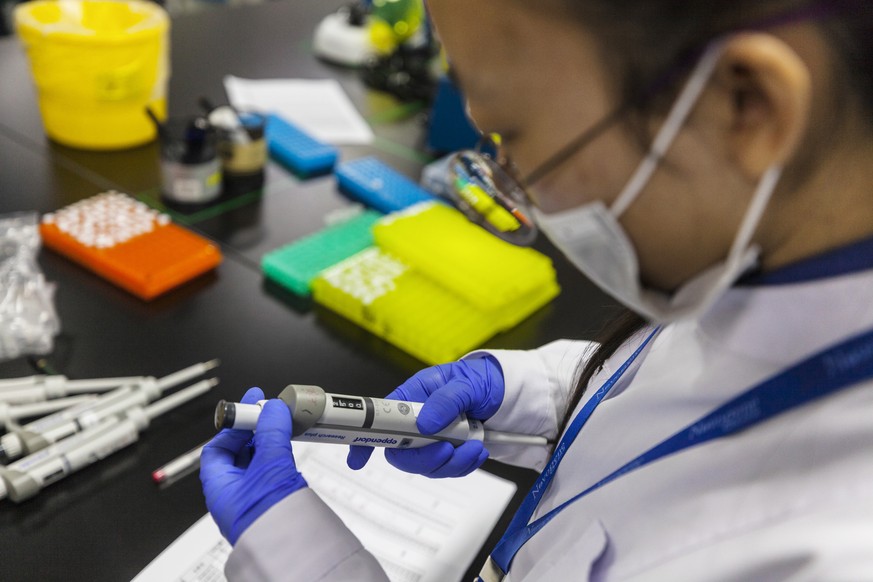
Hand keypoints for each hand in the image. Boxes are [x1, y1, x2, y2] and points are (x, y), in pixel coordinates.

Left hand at [200, 387, 306, 544]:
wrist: (293, 550)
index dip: (234, 424)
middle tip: (269, 411)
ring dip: (268, 441)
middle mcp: (232, 494)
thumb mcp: (269, 465)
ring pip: (256, 462)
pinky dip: (278, 456)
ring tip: (281, 425)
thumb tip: (272, 408)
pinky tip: (289, 446)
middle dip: (253, 430)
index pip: (218, 446)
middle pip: (237, 452)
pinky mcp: (271, 502)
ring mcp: (252, 498)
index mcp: (219, 486)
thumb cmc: (270, 519)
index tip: (250, 404)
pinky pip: (270, 472)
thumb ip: (271, 433)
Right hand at [347, 356, 503, 477]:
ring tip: (474, 447)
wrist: (507, 393)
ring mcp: (432, 438)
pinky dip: (463, 465)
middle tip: (447, 449)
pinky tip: (477, 451)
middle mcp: (417, 419)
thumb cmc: (481, 379)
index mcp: (412, 396)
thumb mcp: (466, 383)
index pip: (378, 417)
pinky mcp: (449, 451)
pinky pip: (446, 469)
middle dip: (423, 456)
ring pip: (425, 464)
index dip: (364, 438)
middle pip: (400, 450)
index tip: (357, 457)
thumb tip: (425, 422)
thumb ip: (446, 400)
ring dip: (450, 462)